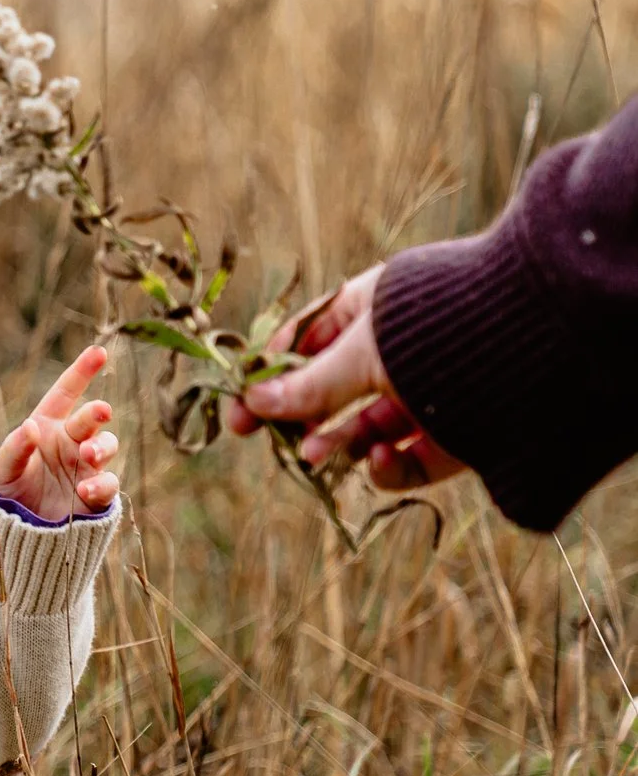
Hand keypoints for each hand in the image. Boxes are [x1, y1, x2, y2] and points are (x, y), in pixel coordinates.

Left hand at [0, 345, 121, 521]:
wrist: (17, 531)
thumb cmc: (7, 490)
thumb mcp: (2, 469)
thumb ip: (15, 448)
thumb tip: (31, 427)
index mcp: (47, 426)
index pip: (66, 393)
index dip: (82, 372)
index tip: (99, 351)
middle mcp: (71, 442)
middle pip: (91, 419)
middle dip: (97, 411)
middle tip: (100, 410)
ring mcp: (86, 467)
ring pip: (108, 446)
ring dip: (102, 447)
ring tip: (88, 455)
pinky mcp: (96, 496)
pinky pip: (109, 485)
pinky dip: (101, 485)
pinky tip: (84, 491)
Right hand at [221, 265, 465, 490]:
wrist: (537, 348)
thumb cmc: (436, 328)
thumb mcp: (360, 353)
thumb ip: (308, 385)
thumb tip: (253, 401)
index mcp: (373, 311)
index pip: (307, 342)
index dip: (270, 373)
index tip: (239, 404)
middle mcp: (400, 354)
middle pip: (332, 390)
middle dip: (298, 414)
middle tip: (264, 437)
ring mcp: (428, 397)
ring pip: (366, 428)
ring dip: (335, 442)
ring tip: (315, 457)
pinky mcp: (456, 439)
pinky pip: (410, 460)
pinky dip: (388, 464)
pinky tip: (381, 456)